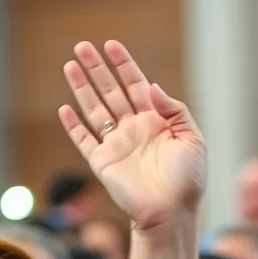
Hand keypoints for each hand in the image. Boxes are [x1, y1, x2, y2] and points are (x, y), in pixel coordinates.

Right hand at [58, 40, 206, 229]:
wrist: (171, 212)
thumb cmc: (187, 180)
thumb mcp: (193, 139)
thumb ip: (175, 110)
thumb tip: (151, 87)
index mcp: (157, 122)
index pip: (137, 87)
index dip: (124, 66)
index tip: (112, 46)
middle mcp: (134, 130)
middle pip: (111, 92)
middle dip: (98, 69)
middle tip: (83, 45)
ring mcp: (117, 145)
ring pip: (95, 110)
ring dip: (82, 88)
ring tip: (71, 65)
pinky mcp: (102, 162)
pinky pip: (84, 140)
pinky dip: (73, 126)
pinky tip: (65, 109)